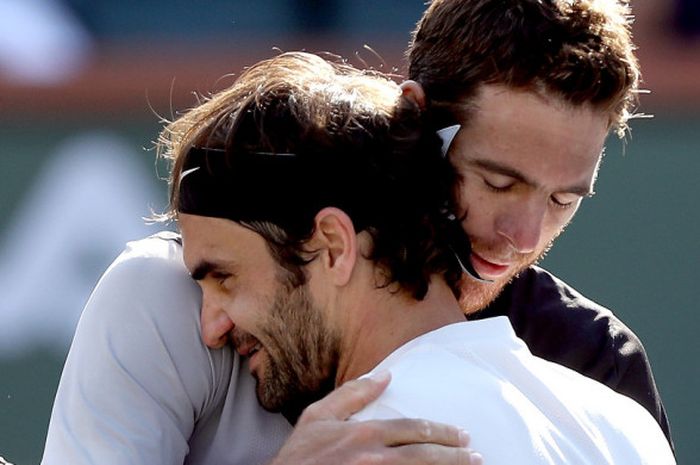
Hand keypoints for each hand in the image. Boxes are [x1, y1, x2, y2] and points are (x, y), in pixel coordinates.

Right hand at [268, 371, 482, 464]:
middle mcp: (375, 458)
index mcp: (365, 434)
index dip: (441, 432)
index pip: (414, 429)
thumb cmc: (300, 455)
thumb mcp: (318, 416)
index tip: (460, 435)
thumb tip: (385, 375)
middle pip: (425, 454)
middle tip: (474, 454)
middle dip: (454, 454)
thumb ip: (353, 394)